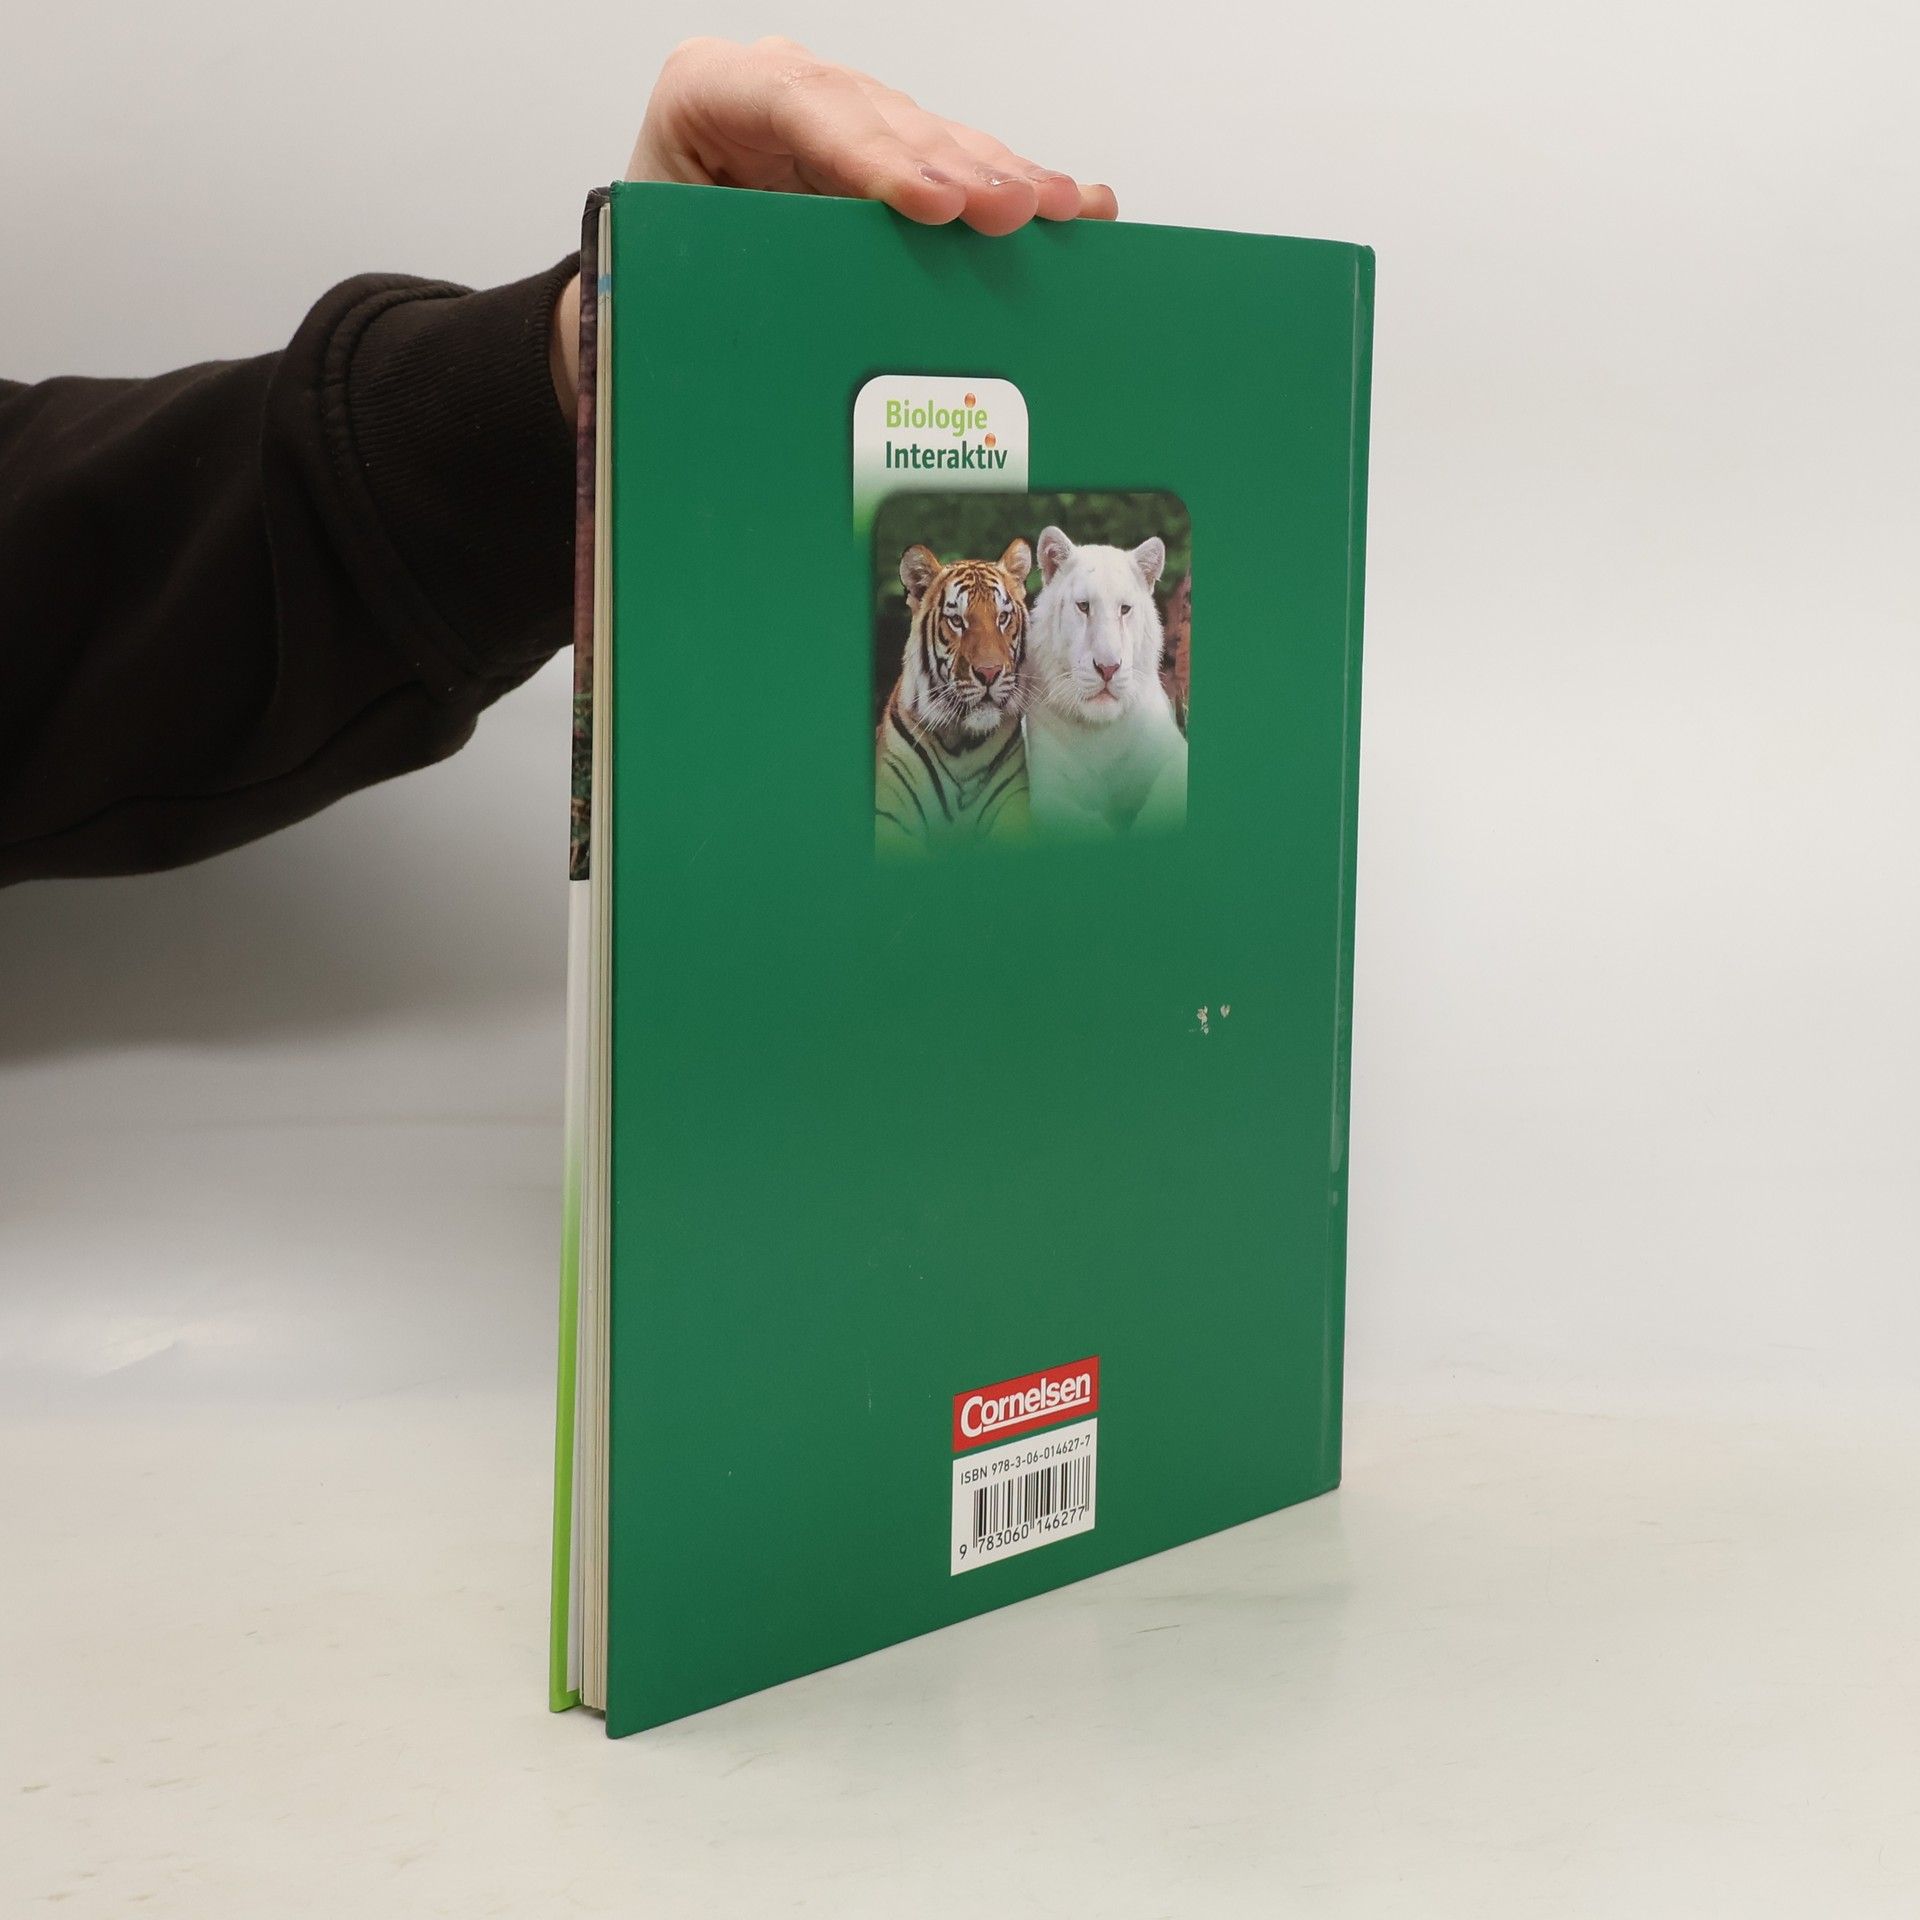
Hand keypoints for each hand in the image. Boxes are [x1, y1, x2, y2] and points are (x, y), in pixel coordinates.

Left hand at [550, 36, 1118, 412]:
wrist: (649, 273)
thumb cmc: (653, 272)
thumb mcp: (670, 268)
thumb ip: (731, 276)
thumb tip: (803, 336)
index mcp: (710, 93)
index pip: (794, 107)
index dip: (870, 155)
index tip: (930, 203)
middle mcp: (780, 89)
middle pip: (879, 119)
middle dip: (954, 167)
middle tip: (1014, 210)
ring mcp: (837, 114)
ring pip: (929, 137)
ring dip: (1000, 177)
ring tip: (1061, 210)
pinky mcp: (880, 149)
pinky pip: (950, 163)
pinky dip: (1008, 185)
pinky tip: (1071, 204)